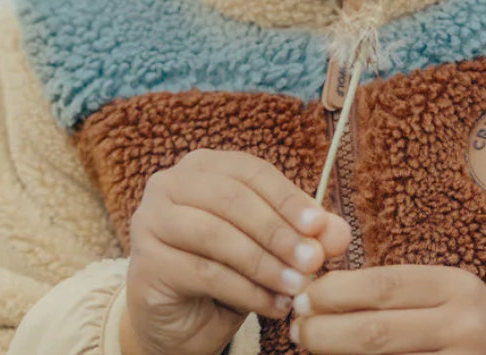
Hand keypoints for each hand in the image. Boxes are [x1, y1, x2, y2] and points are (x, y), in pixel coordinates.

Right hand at [120, 148, 350, 354]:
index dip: (288, 197)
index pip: (252, 171)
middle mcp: (170, 184)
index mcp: (204, 165)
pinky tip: (272, 305)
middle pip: (233, 199)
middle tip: (313, 261)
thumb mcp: (270, 246)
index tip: (321, 226)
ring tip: (297, 287)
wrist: (178, 319)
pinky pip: (204, 273)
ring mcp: (151, 221)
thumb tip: (338, 232)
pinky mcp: (146, 263)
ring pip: (217, 235)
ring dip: (264, 263)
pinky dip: (246, 291)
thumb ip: (304, 234)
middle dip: (278, 231)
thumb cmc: (227, 269)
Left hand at [289, 265, 485, 354]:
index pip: (385, 284)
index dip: (337, 291)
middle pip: (378, 330)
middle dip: (326, 331)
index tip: (303, 297)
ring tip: (309, 349)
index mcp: (456, 286)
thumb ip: (397, 292)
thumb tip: (323, 293)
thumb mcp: (445, 295)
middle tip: (295, 330)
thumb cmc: (465, 326)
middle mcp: (463, 324)